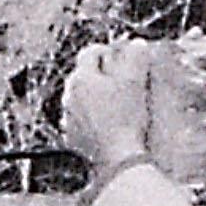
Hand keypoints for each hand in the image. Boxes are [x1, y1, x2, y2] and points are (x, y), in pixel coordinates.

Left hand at [56, 39, 157, 174]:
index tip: (126, 56)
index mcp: (81, 78)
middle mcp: (69, 96)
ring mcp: (69, 118)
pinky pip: (84, 119)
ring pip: (84, 98)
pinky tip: (112, 123)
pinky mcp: (73, 138)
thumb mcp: (134, 82)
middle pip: (86, 75)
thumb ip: (135, 58)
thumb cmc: (125, 118)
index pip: (91, 53)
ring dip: (99, 96)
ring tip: (120, 103)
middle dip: (104, 74)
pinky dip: (96, 117)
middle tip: (126, 80)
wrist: (117, 161)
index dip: (110, 50)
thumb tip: (136, 44)